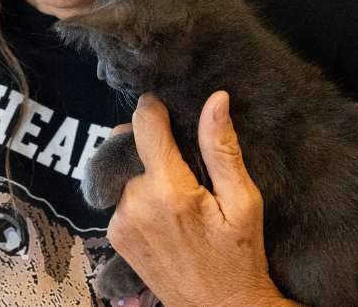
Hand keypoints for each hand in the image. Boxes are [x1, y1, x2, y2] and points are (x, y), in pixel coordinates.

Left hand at [106, 92, 290, 306]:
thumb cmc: (239, 257)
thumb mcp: (243, 202)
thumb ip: (222, 148)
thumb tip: (216, 99)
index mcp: (169, 191)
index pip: (144, 124)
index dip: (155, 108)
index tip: (166, 107)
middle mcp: (135, 204)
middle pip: (127, 144)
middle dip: (147, 140)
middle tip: (177, 154)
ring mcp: (119, 222)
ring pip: (120, 169)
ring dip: (140, 167)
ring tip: (172, 183)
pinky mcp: (114, 236)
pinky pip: (117, 196)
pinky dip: (135, 191)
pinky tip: (161, 206)